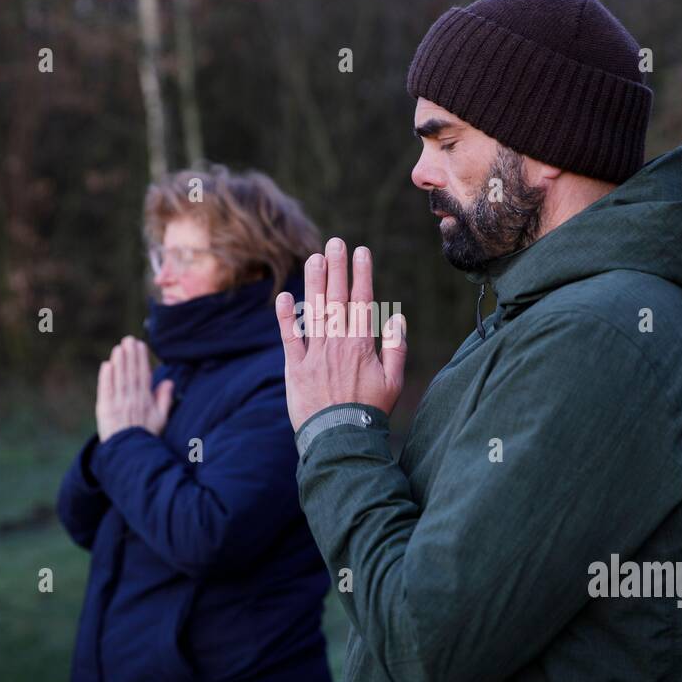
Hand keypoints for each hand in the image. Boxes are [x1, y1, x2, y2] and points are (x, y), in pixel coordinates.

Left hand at [95, 336, 173, 440]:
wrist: (128, 453)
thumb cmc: (145, 435)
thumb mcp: (161, 419)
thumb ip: (164, 399)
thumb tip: (168, 381)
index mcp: (146, 401)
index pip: (144, 376)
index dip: (141, 360)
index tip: (140, 345)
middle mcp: (132, 401)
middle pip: (131, 374)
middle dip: (130, 356)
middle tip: (128, 340)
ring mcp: (118, 405)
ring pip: (119, 380)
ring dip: (118, 363)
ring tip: (118, 348)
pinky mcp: (105, 410)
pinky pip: (106, 391)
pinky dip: (106, 378)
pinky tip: (106, 365)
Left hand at [275, 237, 406, 431]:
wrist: (341, 439)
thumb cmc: (370, 412)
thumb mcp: (394, 383)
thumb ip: (396, 349)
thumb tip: (397, 319)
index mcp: (362, 344)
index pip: (361, 300)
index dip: (361, 274)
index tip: (361, 251)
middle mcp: (337, 343)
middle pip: (336, 298)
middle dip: (336, 267)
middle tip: (335, 242)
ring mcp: (315, 354)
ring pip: (314, 310)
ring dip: (314, 282)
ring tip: (314, 258)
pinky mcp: (295, 368)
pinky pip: (289, 338)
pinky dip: (286, 317)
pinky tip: (284, 296)